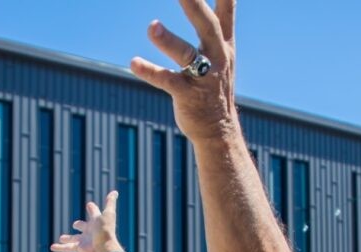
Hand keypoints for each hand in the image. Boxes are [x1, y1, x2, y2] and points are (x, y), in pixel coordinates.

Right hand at [50, 190, 122, 251]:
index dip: (92, 210)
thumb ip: (110, 203)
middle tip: (76, 224)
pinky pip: (67, 248)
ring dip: (67, 238)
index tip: (90, 206)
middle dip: (80, 225)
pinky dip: (59, 248)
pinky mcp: (78, 248)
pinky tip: (52, 247)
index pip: (94, 214)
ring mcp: (84, 241)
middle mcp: (90, 232)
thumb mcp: (108, 213)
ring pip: (73, 239)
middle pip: (83, 227)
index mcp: (96, 223)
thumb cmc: (105, 230)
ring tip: (62, 237)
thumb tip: (115, 192)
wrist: (104, 249)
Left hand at [129, 3, 238, 145]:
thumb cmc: (213, 85)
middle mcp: (217, 58)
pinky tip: (133, 62)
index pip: (227, 9)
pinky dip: (150, 71)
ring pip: (186, 55)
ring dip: (168, 41)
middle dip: (194, 4)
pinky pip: (167, 81)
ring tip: (152, 27)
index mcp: (224, 44)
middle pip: (207, 25)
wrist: (219, 130)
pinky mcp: (187, 95)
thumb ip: (220, 21)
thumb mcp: (222, 51)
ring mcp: (203, 78)